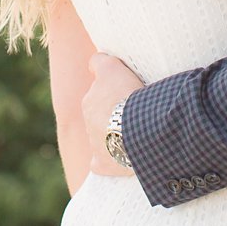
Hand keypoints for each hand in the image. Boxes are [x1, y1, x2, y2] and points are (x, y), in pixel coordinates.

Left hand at [82, 53, 145, 176]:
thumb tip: (95, 62)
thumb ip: (100, 62)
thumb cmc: (129, 96)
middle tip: (137, 111)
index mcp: (90, 98)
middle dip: (114, 111)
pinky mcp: (101, 163)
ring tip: (137, 134)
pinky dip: (108, 160)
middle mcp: (88, 119)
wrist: (139, 130)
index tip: (126, 88)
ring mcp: (93, 142)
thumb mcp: (113, 68)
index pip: (99, 87)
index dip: (113, 86)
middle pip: (101, 112)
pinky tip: (122, 157)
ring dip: (114, 134)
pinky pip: (100, 162)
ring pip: (102, 136)